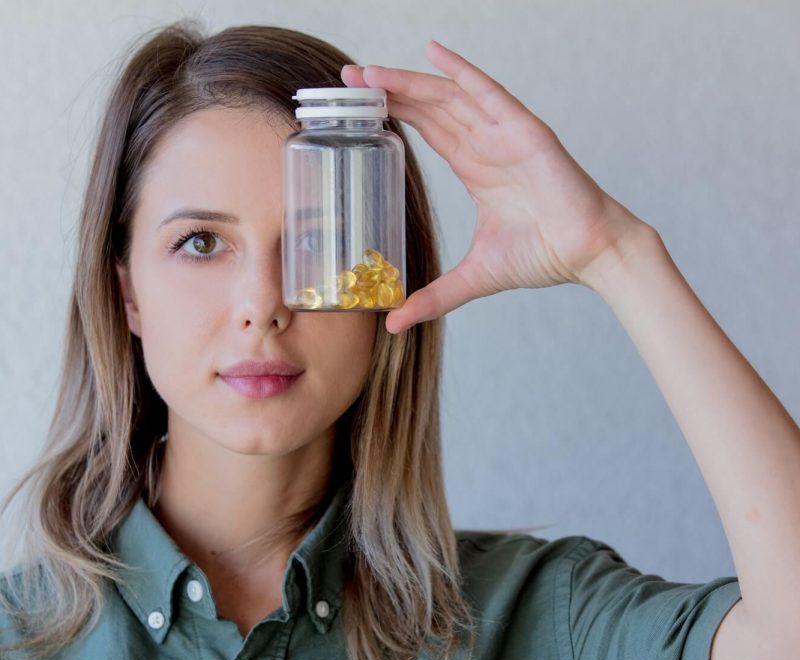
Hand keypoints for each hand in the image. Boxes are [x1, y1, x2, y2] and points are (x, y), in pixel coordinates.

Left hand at [341, 40, 647, 333]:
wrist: (588, 253)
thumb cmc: (543, 257)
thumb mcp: (473, 278)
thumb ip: (433, 297)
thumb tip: (394, 324)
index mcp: (476, 168)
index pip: (428, 131)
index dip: (396, 115)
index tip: (359, 108)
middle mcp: (486, 145)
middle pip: (430, 108)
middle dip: (390, 93)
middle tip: (349, 82)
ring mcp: (504, 134)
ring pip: (449, 97)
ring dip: (410, 82)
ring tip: (370, 72)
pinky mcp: (524, 131)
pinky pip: (487, 92)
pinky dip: (461, 71)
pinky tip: (432, 51)